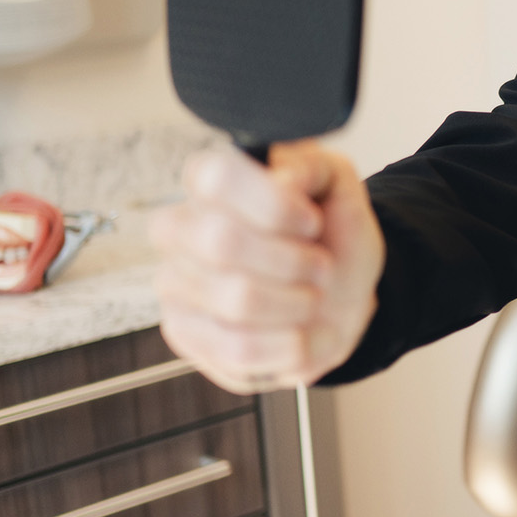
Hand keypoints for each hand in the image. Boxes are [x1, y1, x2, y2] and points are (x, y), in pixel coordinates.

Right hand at [149, 141, 384, 393]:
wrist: (341, 301)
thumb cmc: (332, 240)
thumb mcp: (339, 189)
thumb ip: (313, 167)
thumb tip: (282, 178)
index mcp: (211, 182)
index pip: (217, 177)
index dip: (275, 205)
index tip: (312, 223)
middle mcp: (178, 229)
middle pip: (222, 242)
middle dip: (294, 261)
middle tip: (321, 267)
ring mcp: (174, 284)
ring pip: (237, 300)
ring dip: (299, 304)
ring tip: (313, 299)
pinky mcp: (184, 335)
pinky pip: (239, 348)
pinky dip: (293, 343)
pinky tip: (303, 332)